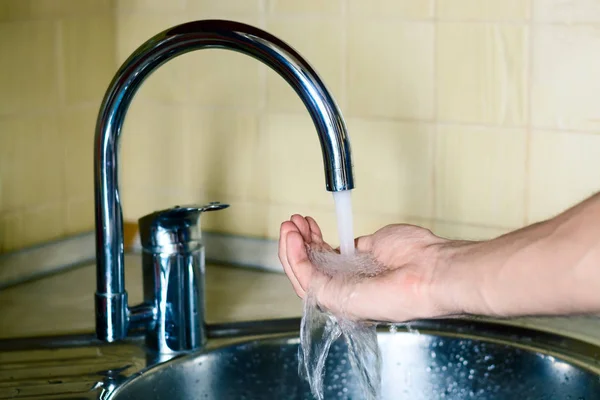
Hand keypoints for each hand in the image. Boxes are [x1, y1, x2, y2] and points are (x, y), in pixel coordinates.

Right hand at [278, 214, 457, 322]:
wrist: (432, 269)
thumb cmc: (417, 255)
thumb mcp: (379, 242)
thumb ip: (358, 247)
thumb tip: (345, 244)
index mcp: (357, 279)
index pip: (324, 262)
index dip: (312, 241)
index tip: (307, 222)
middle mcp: (347, 290)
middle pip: (309, 269)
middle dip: (297, 243)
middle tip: (292, 221)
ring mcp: (340, 297)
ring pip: (302, 276)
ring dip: (290, 249)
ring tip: (288, 226)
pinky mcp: (335, 298)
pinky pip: (306, 278)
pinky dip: (295, 257)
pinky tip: (293, 238)